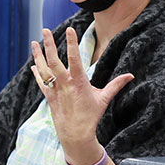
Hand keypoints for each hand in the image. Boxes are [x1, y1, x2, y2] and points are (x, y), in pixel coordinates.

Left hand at [30, 27, 132, 162]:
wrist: (76, 135)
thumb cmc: (91, 116)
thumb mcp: (104, 99)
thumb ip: (116, 85)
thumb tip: (131, 76)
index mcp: (79, 82)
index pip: (75, 58)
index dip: (72, 43)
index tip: (69, 29)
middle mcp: (65, 84)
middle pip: (54, 61)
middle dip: (49, 45)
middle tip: (45, 30)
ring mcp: (55, 90)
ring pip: (44, 70)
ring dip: (38, 55)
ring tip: (34, 42)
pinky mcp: (50, 97)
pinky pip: (41, 82)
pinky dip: (37, 73)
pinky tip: (33, 64)